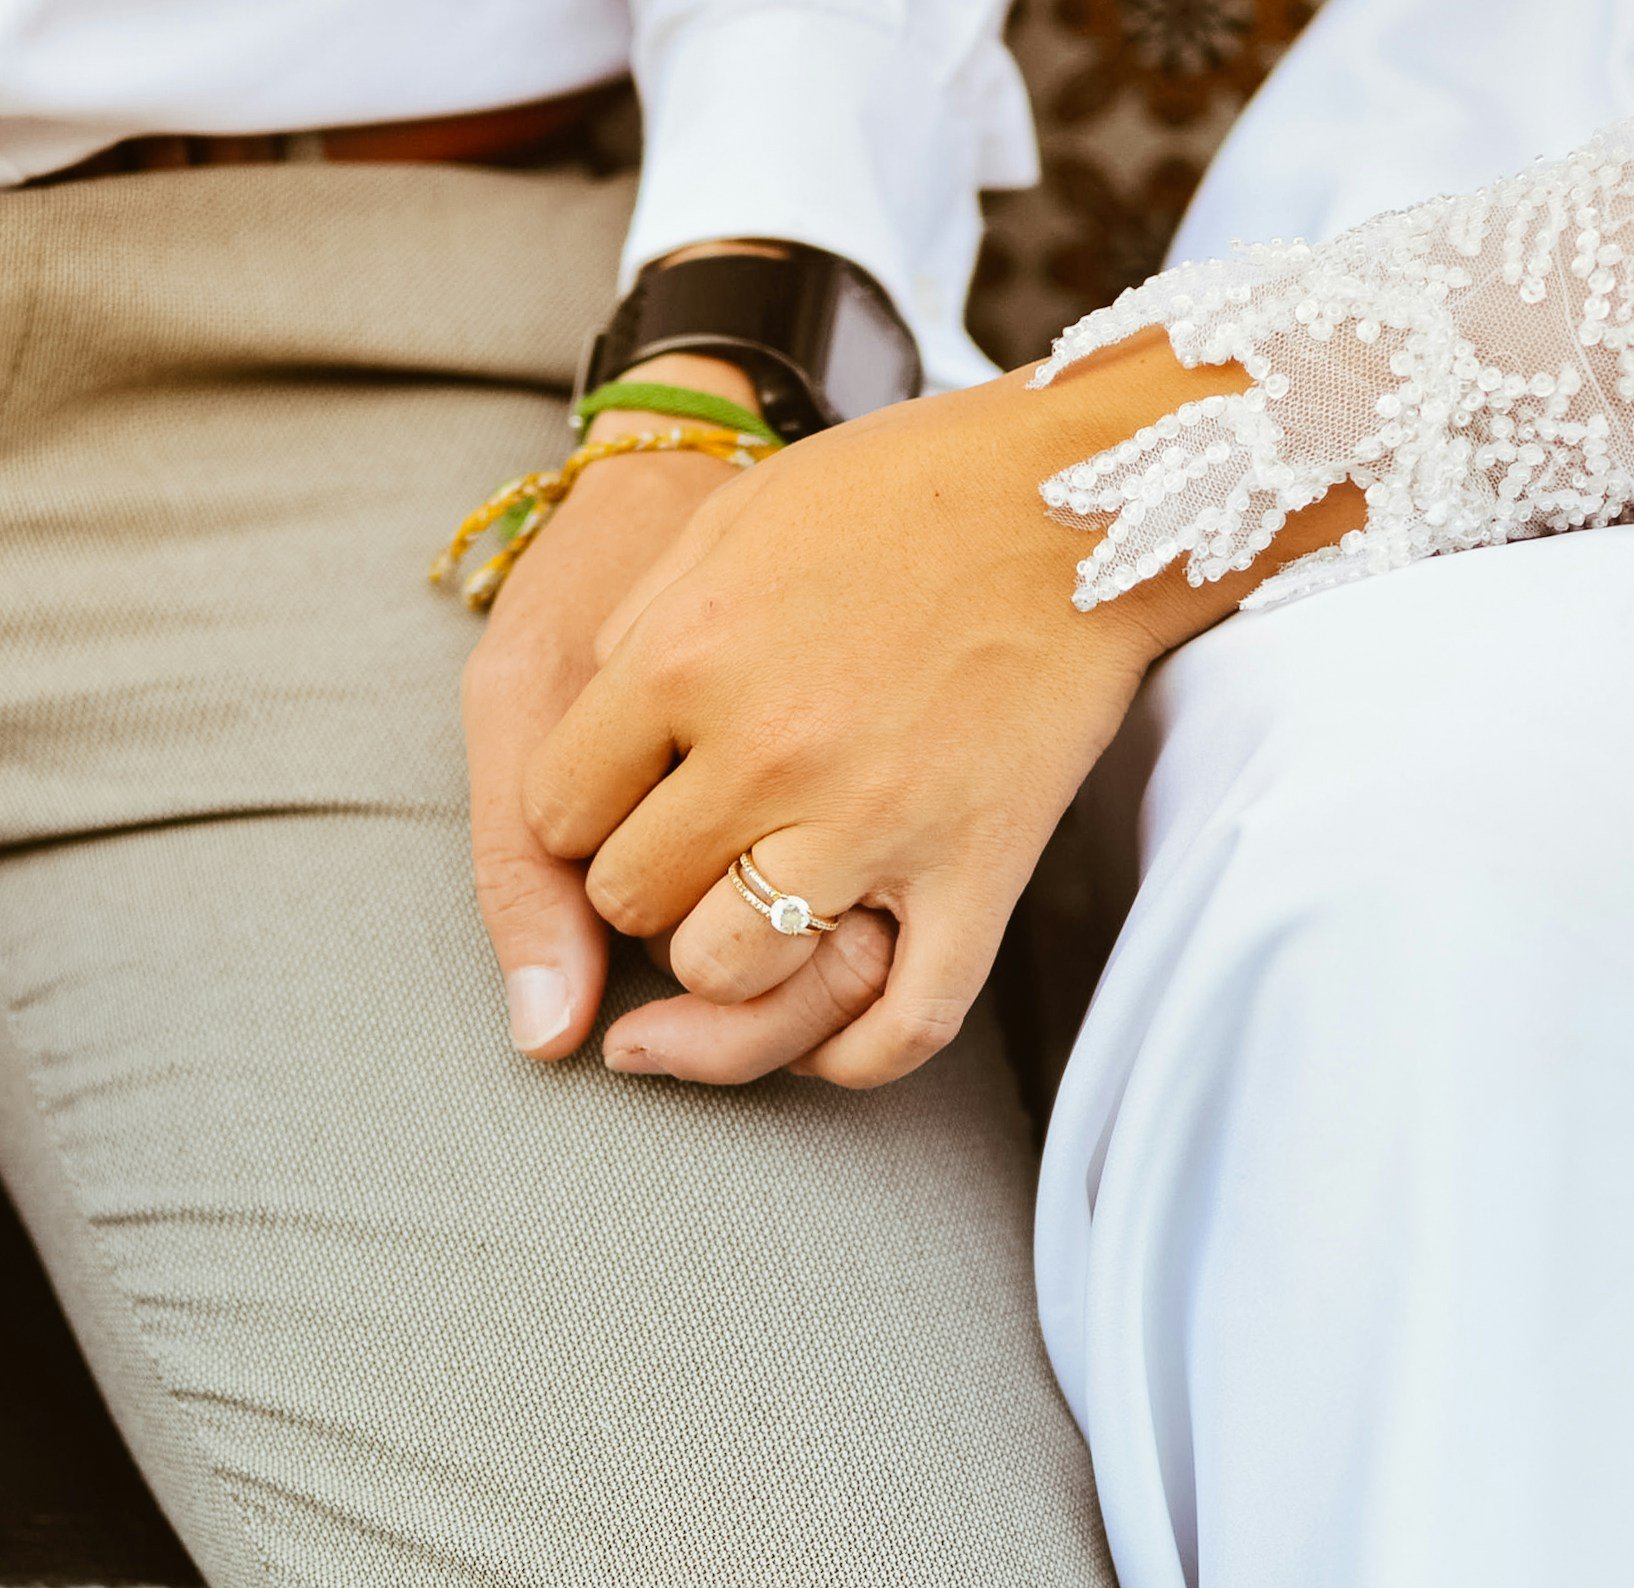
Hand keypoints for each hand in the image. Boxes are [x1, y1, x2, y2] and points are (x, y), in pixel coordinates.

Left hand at [524, 335, 1364, 1086]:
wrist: (1077, 489)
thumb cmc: (898, 491)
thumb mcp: (732, 521)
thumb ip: (638, 634)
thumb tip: (587, 747)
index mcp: (683, 659)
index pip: (556, 813)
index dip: (578, 814)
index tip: (619, 800)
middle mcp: (766, 755)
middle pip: (630, 901)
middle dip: (644, 882)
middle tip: (690, 842)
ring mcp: (875, 824)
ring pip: (728, 972)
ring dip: (723, 955)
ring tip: (749, 905)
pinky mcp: (976, 872)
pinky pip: (896, 1023)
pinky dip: (847, 1053)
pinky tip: (821, 1031)